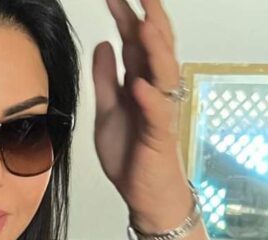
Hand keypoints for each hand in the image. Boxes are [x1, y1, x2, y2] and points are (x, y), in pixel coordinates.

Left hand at [93, 0, 193, 232]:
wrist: (144, 194)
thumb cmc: (130, 154)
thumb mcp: (108, 109)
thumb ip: (105, 78)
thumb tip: (104, 43)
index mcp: (140, 82)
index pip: (134, 42)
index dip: (126, 16)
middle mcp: (154, 91)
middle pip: (156, 48)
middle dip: (150, 18)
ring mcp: (160, 112)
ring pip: (163, 73)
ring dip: (154, 49)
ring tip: (143, 25)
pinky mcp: (160, 137)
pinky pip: (157, 114)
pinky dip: (149, 98)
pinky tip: (138, 84)